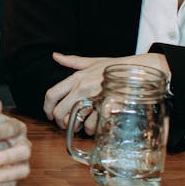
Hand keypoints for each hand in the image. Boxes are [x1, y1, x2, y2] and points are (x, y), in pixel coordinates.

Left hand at [0, 97, 30, 185]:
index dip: (1, 132)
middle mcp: (22, 145)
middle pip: (23, 152)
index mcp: (17, 128)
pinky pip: (11, 184)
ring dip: (2, 175)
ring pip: (22, 171)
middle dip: (5, 157)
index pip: (13, 128)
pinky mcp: (15, 177)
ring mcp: (21, 163)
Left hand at [43, 52, 168, 130]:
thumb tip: (55, 55)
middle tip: (65, 124)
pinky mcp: (104, 108)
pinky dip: (89, 130)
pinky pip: (90, 124)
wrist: (137, 71)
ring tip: (79, 127)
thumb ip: (72, 61)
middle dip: (60, 121)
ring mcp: (93, 99)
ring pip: (74, 120)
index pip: (51, 94)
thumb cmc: (115, 67)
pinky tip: (92, 128)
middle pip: (59, 111)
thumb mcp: (92, 61)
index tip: (49, 114)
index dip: (47, 107)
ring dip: (74, 127)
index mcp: (76, 78)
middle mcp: (81, 89)